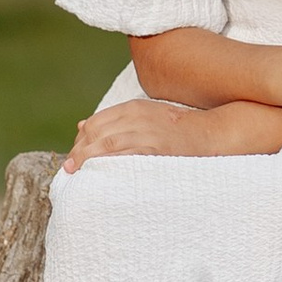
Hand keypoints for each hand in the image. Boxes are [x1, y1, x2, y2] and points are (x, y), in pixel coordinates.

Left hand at [64, 101, 223, 168]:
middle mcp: (138, 117)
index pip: (96, 122)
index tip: (74, 156)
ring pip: (106, 144)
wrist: (211, 133)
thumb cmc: (178, 128)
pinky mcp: (155, 149)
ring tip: (76, 172)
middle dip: (79, 151)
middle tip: (70, 168)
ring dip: (87, 159)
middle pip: (97, 132)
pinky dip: (108, 164)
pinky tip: (99, 174)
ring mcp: (147, 132)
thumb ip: (116, 120)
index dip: (81, 140)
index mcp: (134, 108)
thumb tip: (82, 126)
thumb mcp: (146, 116)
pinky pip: (124, 156)